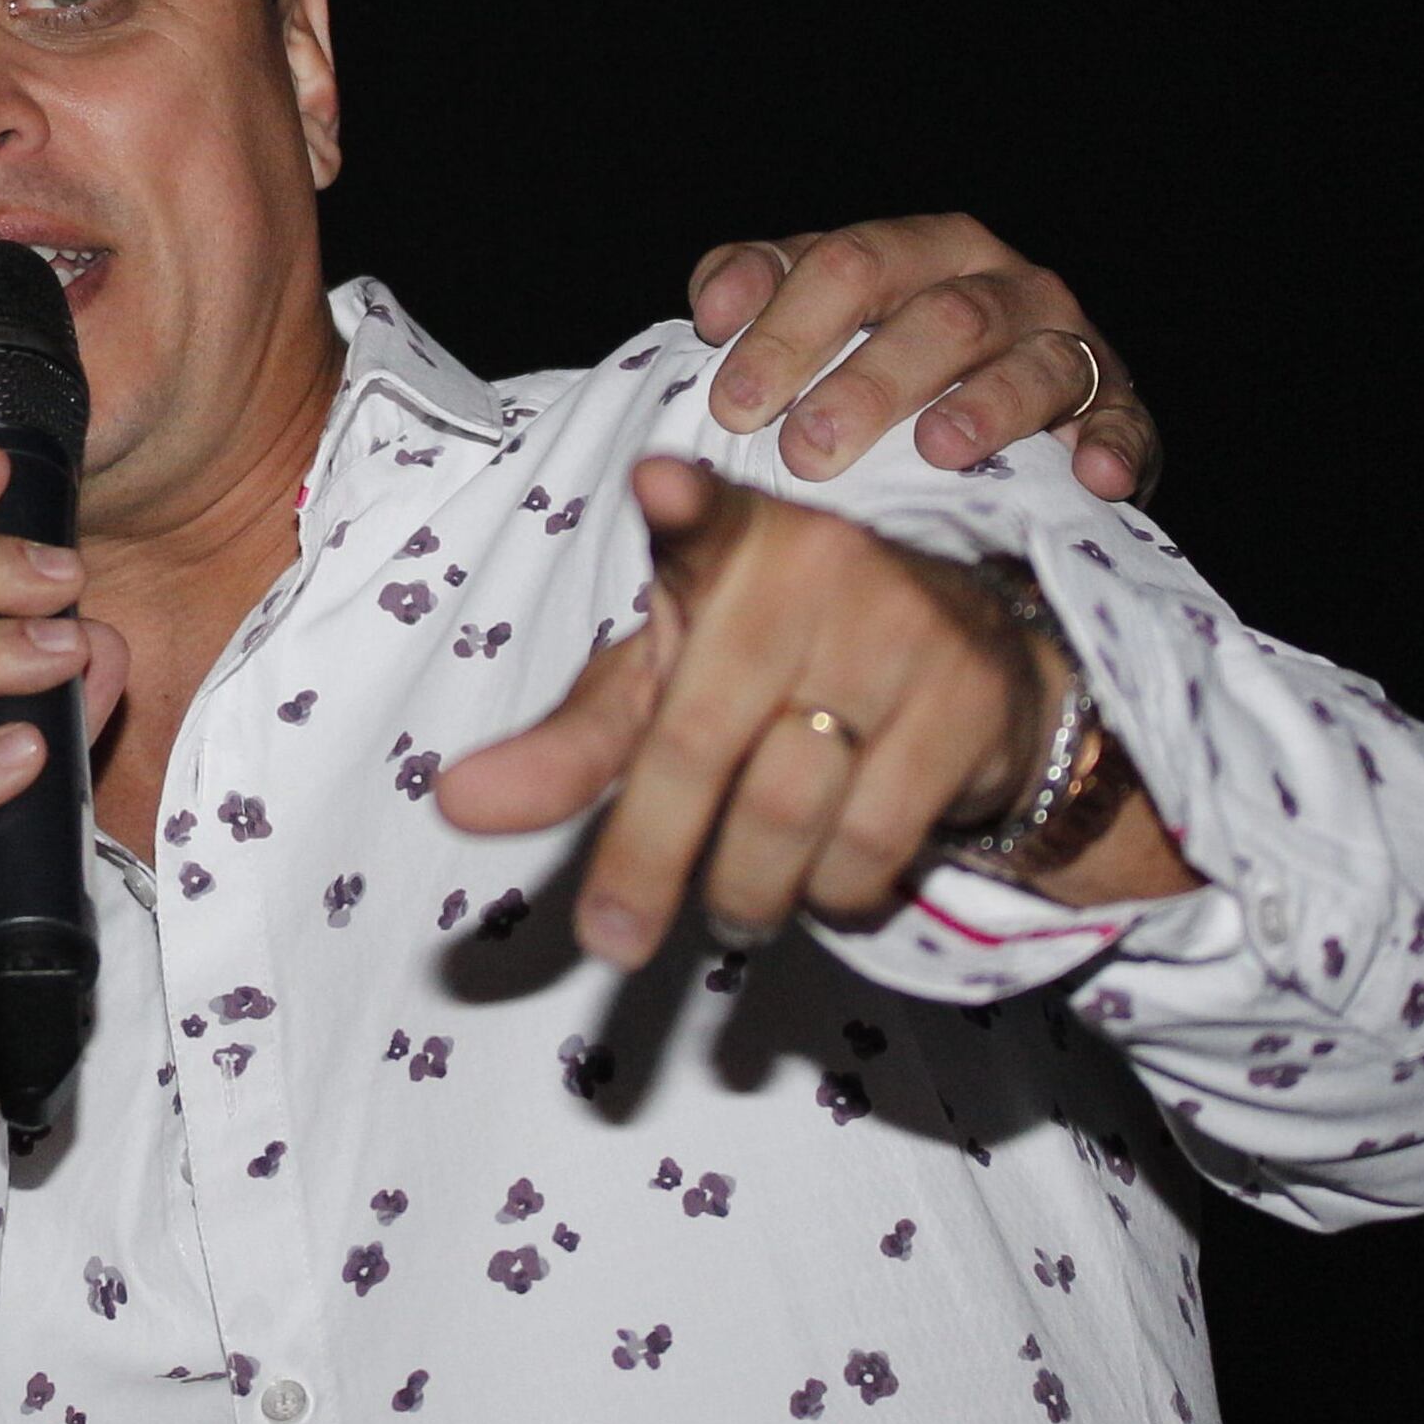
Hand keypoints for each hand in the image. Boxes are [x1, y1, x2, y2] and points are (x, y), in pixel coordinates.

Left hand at [431, 459, 1041, 970]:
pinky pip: (870, 845)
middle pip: (697, 743)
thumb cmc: (777, 664)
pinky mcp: (967, 704)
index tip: (658, 486)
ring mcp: (903, 632)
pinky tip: (826, 881)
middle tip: (614, 937)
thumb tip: (454, 803)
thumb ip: (568, 744)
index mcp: (730, 542)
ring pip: (785, 813)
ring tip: (733, 902)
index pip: (704, 517)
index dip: (684, 503)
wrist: (969, 663)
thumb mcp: (668, 686)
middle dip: (644, 860)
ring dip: (744, 889)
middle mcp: (818, 566)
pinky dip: (832, 893)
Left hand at [685, 216, 1159, 500]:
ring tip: (936, 449)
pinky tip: (1093, 474)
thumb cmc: (885, 357)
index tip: (732, 400)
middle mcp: (1000, 282)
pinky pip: (1122, 421)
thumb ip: (756, 290)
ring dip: (985, 407)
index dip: (786, 328)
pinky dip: (1111, 444)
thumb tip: (712, 308)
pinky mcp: (1115, 408)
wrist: (1007, 413)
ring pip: (1027, 362)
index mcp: (919, 250)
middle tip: (806, 449)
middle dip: (869, 381)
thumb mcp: (816, 315)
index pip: (848, 264)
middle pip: (937, 316)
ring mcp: (1065, 341)